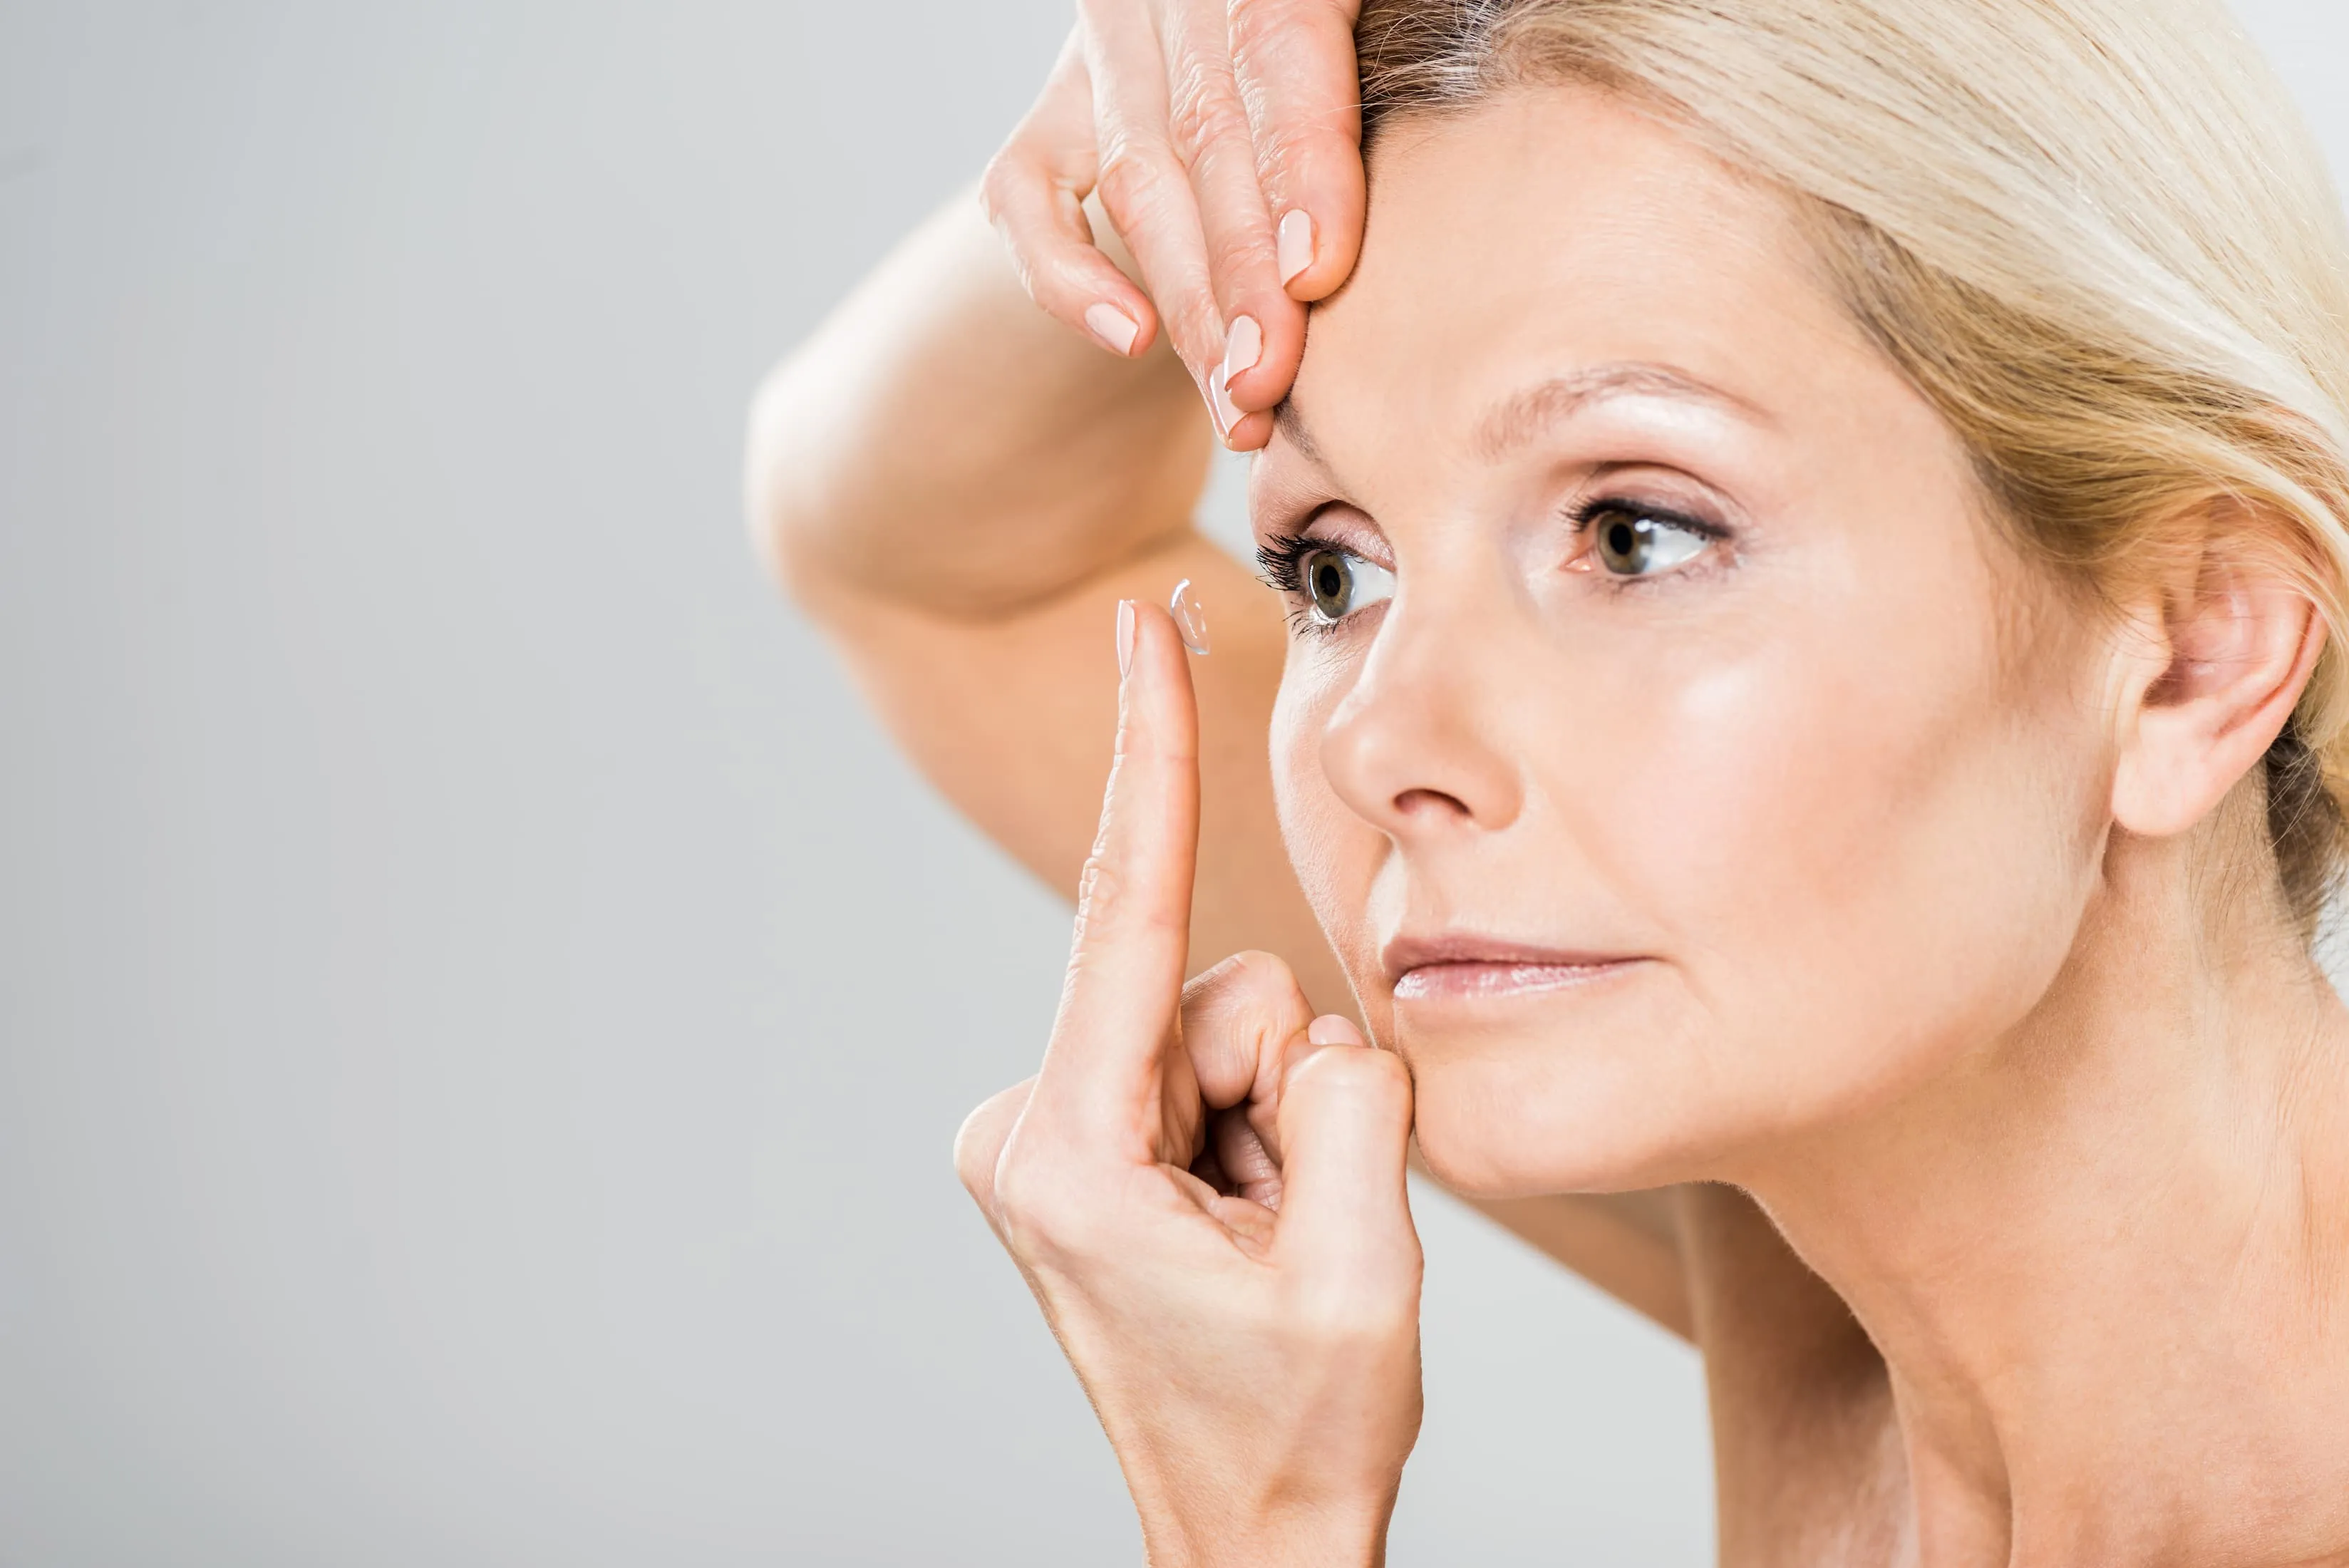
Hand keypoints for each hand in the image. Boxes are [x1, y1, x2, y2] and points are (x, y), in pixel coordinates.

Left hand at [955, 600, 1422, 1567]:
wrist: (1249, 1538)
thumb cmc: (1294, 1431)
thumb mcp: (1359, 1269)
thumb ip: (1352, 1102)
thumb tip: (1326, 1027)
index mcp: (1067, 1149)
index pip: (1125, 913)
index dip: (1150, 754)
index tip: (1140, 630)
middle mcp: (1029, 1124)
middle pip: (1210, 992)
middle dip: (1286, 1085)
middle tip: (1291, 1227)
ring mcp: (1051, 1132)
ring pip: (1225, 1027)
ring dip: (1282, 1119)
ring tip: (1269, 1238)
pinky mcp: (1082, 1141)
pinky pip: (1213, 1066)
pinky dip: (1263, 1130)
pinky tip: (1249, 1226)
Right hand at [979, 2, 1365, 449]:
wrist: (1256, 48)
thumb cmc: (1379, 59)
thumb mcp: (1402, 39)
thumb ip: (1404, 68)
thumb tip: (1529, 66)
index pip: (1280, 49)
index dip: (1300, 163)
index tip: (1319, 272)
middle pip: (1205, 134)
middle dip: (1241, 273)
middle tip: (1272, 383)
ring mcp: (1102, 55)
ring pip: (1135, 179)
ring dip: (1188, 305)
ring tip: (1238, 402)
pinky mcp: (1051, 119)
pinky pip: (1026, 198)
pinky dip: (1069, 275)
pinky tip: (1129, 341)